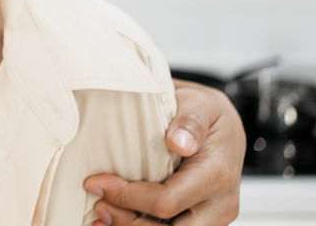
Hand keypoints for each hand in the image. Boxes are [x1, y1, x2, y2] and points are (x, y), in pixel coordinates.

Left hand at [83, 79, 244, 224]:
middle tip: (98, 205)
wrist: (221, 125)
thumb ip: (189, 122)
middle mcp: (219, 204)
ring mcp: (211, 216)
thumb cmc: (207, 113)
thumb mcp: (200, 104)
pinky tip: (114, 219)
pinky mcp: (200, 220)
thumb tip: (178, 143)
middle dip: (128, 223)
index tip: (96, 183)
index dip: (127, 197)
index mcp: (217, 176)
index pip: (167, 201)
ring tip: (102, 211)